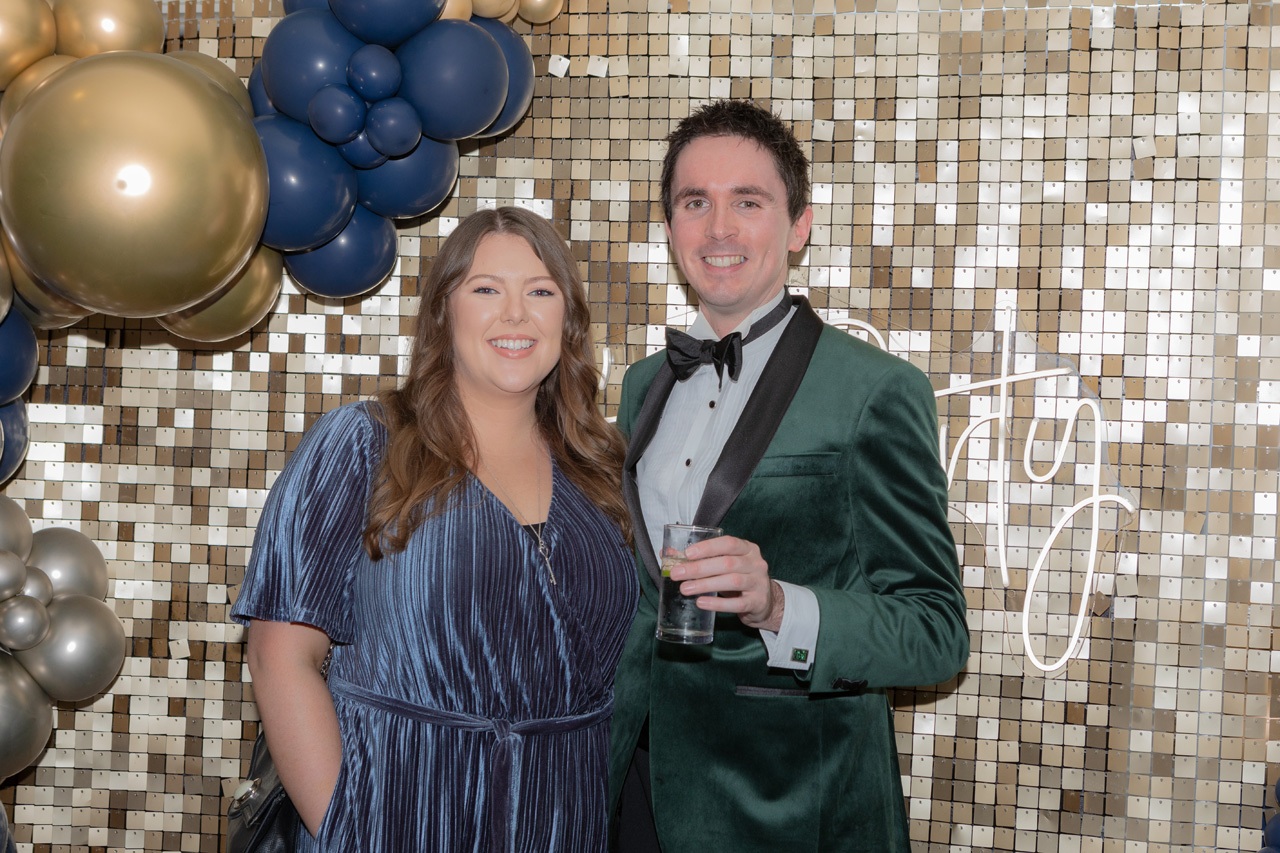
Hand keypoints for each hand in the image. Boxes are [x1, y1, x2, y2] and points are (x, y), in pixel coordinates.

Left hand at [667, 535, 783, 631]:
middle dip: (699, 568)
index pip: (729, 543)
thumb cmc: (739, 578)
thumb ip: (700, 559)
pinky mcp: (758, 602)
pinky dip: (718, 604)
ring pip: (732, 581)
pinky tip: (702, 603)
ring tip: (685, 589)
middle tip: (677, 574)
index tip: (687, 553)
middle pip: (727, 563)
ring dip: (705, 584)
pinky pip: (737, 604)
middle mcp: (756, 563)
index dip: (708, 547)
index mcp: (747, 548)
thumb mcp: (723, 565)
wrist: (765, 602)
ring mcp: (759, 583)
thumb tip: (667, 554)